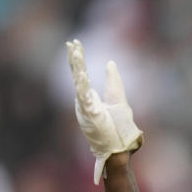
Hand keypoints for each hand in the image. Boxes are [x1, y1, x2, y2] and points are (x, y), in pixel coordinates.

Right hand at [66, 39, 142, 184]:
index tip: (75, 44)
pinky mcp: (89, 113)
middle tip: (72, 42)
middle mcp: (84, 102)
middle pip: (76, 75)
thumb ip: (114, 83)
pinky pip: (83, 95)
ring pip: (78, 82)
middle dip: (75, 58)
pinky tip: (80, 71)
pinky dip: (82, 82)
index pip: (81, 75)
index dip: (78, 60)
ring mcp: (85, 108)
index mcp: (89, 99)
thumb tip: (110, 62)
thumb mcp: (118, 100)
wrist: (119, 149)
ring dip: (77, 66)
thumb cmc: (119, 130)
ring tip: (75, 50)